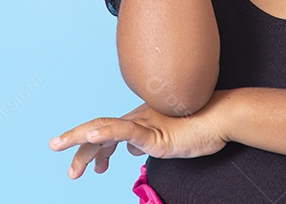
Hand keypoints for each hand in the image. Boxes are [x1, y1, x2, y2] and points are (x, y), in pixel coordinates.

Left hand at [48, 94, 230, 178]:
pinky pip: (126, 131)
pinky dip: (106, 134)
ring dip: (81, 144)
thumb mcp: (166, 140)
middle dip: (76, 146)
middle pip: (99, 131)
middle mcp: (137, 118)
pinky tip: (91, 137)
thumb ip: (145, 143)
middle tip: (64, 164)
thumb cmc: (198, 127)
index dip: (92, 148)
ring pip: (104, 131)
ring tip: (71, 166)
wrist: (221, 118)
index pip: (107, 133)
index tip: (84, 167)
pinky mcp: (155, 132)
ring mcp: (145, 124)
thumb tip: (129, 152)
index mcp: (139, 120)